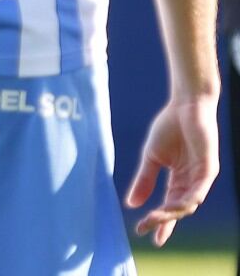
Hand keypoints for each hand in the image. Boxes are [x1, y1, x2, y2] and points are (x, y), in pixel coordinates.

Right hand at [126, 95, 218, 245]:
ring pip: (189, 203)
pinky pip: (199, 191)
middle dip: (162, 220)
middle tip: (145, 228)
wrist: (185, 106)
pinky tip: (176, 207)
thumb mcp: (151, 158)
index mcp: (179, 180)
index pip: (169, 205)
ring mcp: (202, 177)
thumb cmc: (170, 128)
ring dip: (172, 213)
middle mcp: (192, 182)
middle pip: (178, 208)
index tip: (144, 235)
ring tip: (155, 218)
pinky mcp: (209, 169)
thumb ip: (144, 180)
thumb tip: (131, 204)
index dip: (159, 221)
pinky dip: (188, 201)